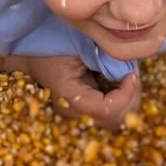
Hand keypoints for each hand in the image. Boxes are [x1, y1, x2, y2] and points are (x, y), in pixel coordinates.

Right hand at [23, 54, 141, 129]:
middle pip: (116, 120)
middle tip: (133, 74)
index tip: (131, 73)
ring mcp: (79, 115)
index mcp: (69, 97)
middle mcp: (74, 113)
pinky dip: (122, 100)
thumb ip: (104, 58)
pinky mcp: (85, 112)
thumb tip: (129, 69)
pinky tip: (121, 83)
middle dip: (131, 97)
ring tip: (128, 77)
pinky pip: (111, 113)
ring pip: (116, 121)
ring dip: (128, 100)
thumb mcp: (80, 46)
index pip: (108, 110)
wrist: (33, 54)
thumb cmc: (54, 45)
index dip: (126, 93)